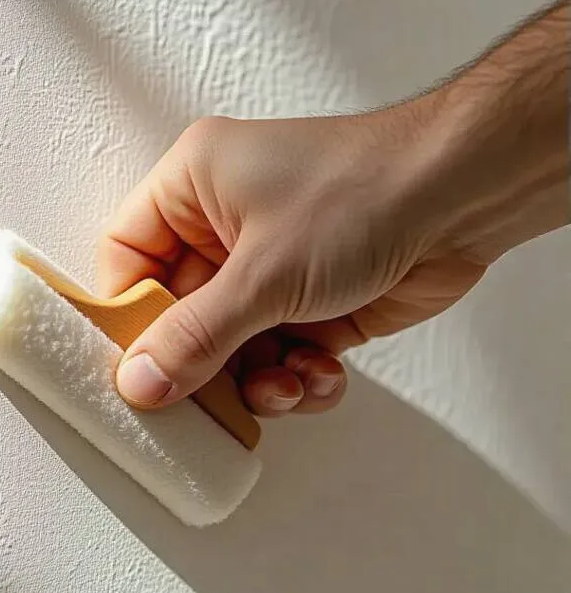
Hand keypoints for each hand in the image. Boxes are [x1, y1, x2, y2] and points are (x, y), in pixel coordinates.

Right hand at [97, 109, 491, 417]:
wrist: (465, 195)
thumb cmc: (362, 194)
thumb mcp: (262, 274)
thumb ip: (195, 337)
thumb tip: (138, 383)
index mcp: (192, 188)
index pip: (126, 261)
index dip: (126, 321)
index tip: (133, 372)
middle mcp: (224, 228)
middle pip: (180, 319)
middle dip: (204, 367)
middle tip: (211, 404)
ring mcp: (271, 268)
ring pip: (232, 350)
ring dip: (258, 382)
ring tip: (286, 384)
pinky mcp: (313, 305)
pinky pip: (280, 359)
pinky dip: (298, 379)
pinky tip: (322, 373)